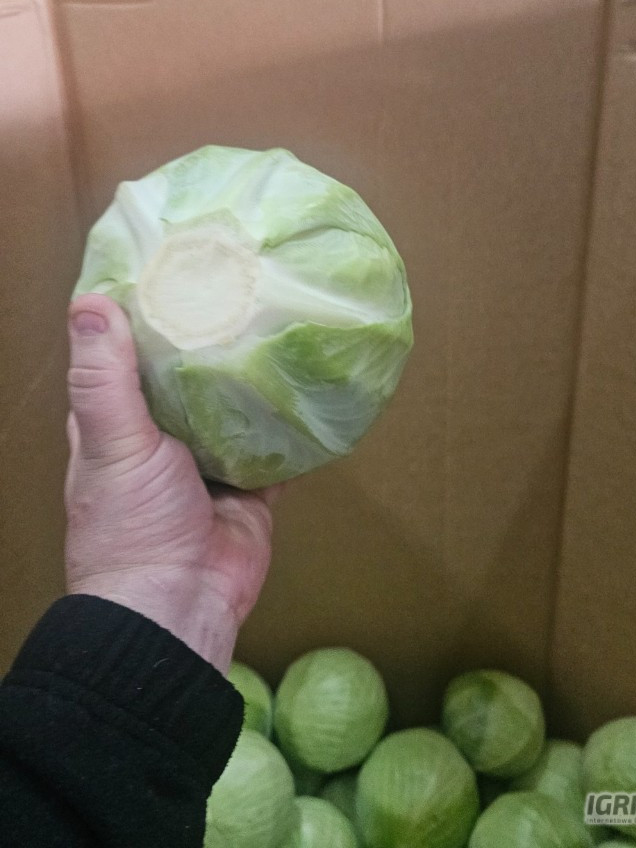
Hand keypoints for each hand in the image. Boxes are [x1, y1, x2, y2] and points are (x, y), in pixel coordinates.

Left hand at [64, 293, 275, 674]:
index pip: (126, 353)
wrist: (180, 605)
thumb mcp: (112, 444)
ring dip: (251, 375)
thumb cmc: (131, 526)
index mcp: (118, 421)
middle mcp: (163, 435)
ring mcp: (210, 460)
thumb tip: (90, 301)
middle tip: (239, 284)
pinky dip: (289, 422)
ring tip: (278, 319)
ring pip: (233, 405)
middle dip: (207, 338)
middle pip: (186, 375)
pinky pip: (275, 445)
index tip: (170, 266)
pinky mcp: (252, 484)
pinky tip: (309, 382)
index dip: (142, 313)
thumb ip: (104, 379)